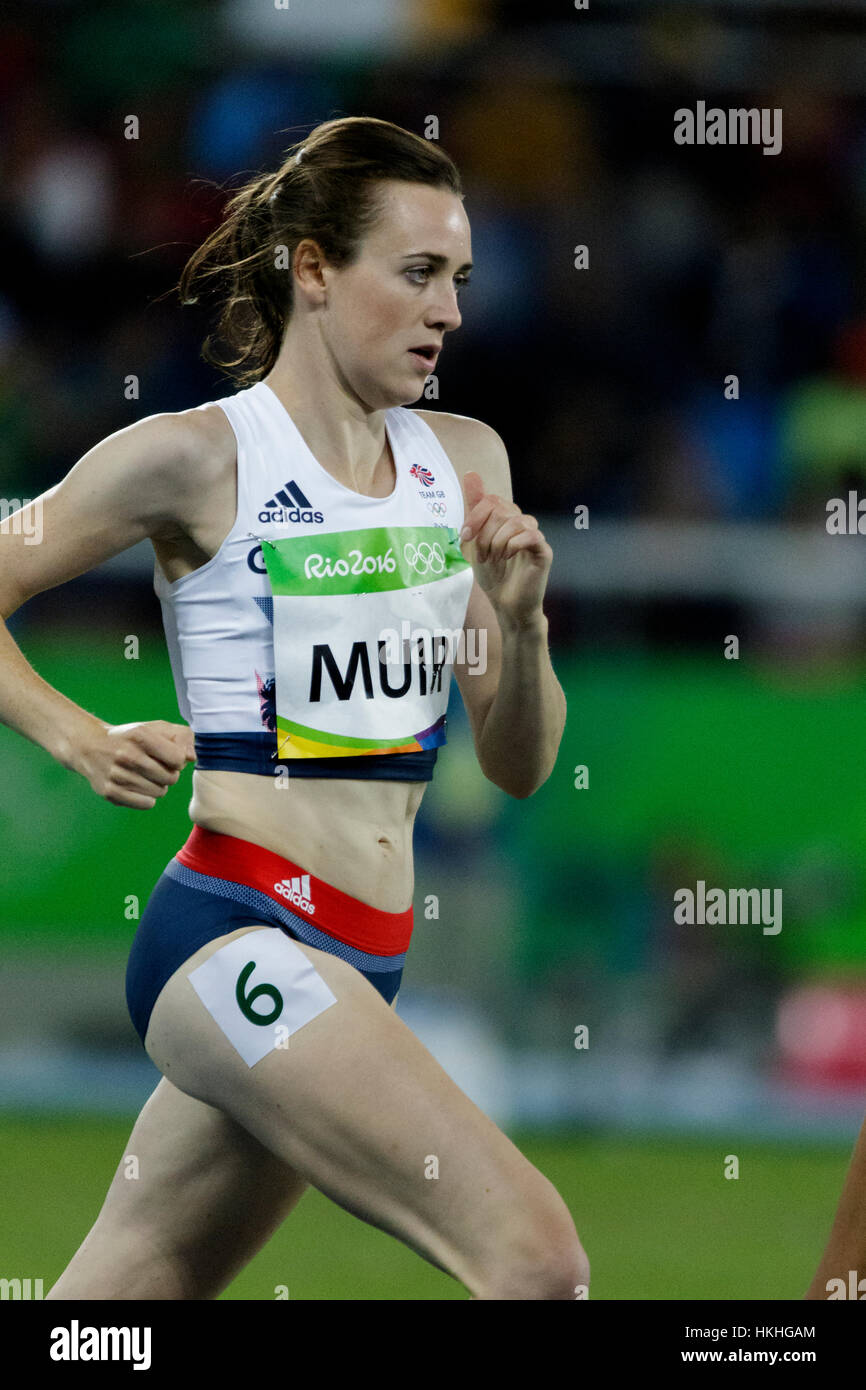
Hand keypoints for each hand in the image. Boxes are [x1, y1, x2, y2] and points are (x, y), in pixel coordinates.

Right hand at [79, 719, 195, 808]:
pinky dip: (147, 798)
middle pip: (171, 778)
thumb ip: (182, 736)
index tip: (167, 756)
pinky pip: (146, 804)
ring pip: (160, 792)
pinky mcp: (110, 792)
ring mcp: (117, 775)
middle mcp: (127, 755)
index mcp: (140, 735)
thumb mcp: (156, 728)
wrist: (90, 746)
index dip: (177, 760)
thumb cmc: (131, 738)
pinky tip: (138, 787)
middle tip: (155, 767)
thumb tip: (190, 757)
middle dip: (168, 774)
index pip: (178, 759)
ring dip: (158, 786)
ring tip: (145, 776)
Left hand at [458, 471, 552, 626]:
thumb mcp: (475, 542)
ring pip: (515, 521)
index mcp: (507, 518)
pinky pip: (531, 535)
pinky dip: (514, 545)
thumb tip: (470, 473)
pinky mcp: (544, 551)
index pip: (491, 500)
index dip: (475, 516)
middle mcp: (523, 522)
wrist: (506, 606)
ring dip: (497, 542)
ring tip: (495, 559)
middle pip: (501, 510)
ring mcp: (535, 536)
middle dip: (485, 533)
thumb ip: (474, 509)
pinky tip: (508, 557)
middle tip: (483, 556)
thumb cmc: (493, 575)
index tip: (465, 537)